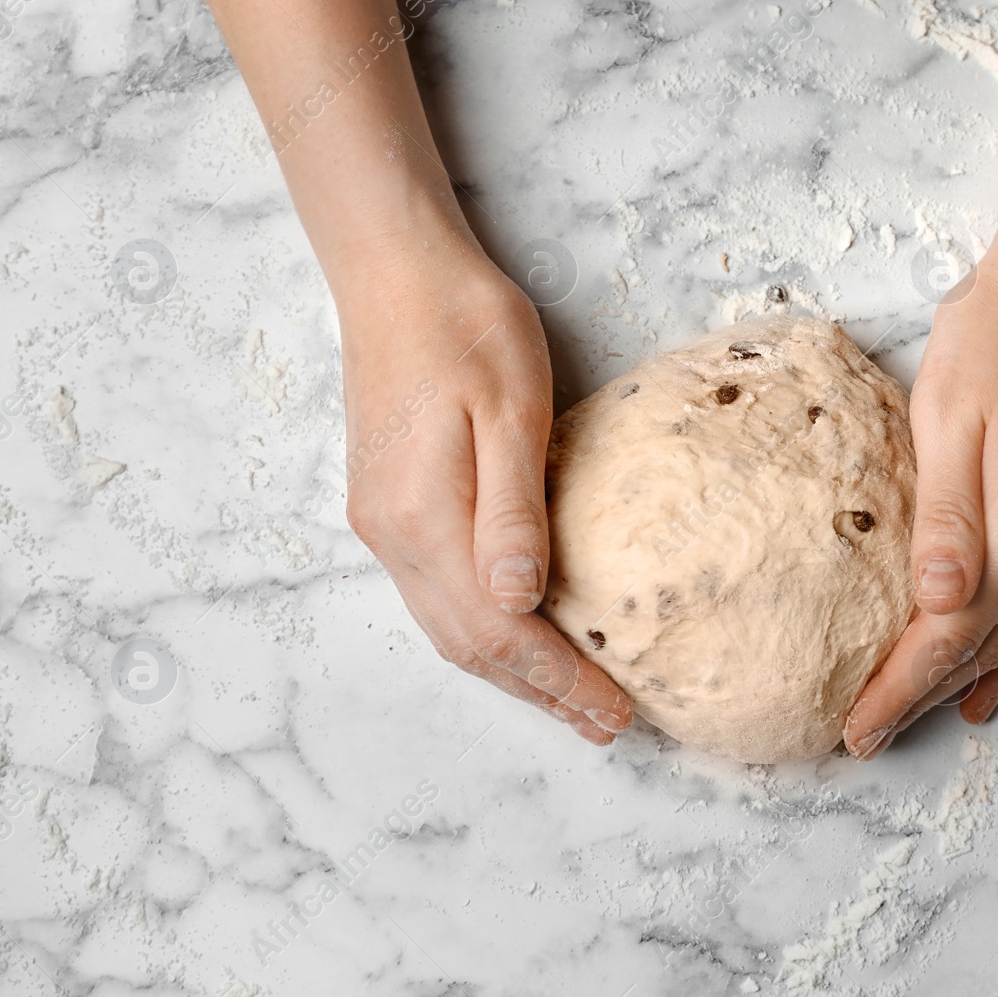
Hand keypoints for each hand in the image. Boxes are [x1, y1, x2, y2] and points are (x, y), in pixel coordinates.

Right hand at [337, 240, 632, 743]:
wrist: (394, 272)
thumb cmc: (465, 327)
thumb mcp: (508, 407)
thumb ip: (511, 509)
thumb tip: (518, 603)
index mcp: (424, 516)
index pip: (498, 631)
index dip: (558, 679)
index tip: (616, 710)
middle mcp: (393, 535)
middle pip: (470, 646)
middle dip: (541, 692)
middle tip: (606, 724)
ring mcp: (382, 523)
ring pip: (449, 628)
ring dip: (511, 672)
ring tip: (569, 700)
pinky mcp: (385, 505)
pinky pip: (435, 596)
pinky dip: (482, 633)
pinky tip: (515, 635)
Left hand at [842, 245, 997, 758]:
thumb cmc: (996, 337)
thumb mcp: (951, 418)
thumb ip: (948, 519)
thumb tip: (938, 606)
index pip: (951, 636)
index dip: (902, 689)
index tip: (856, 731)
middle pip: (985, 647)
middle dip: (924, 698)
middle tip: (867, 738)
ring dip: (970, 682)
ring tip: (921, 720)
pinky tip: (997, 675)